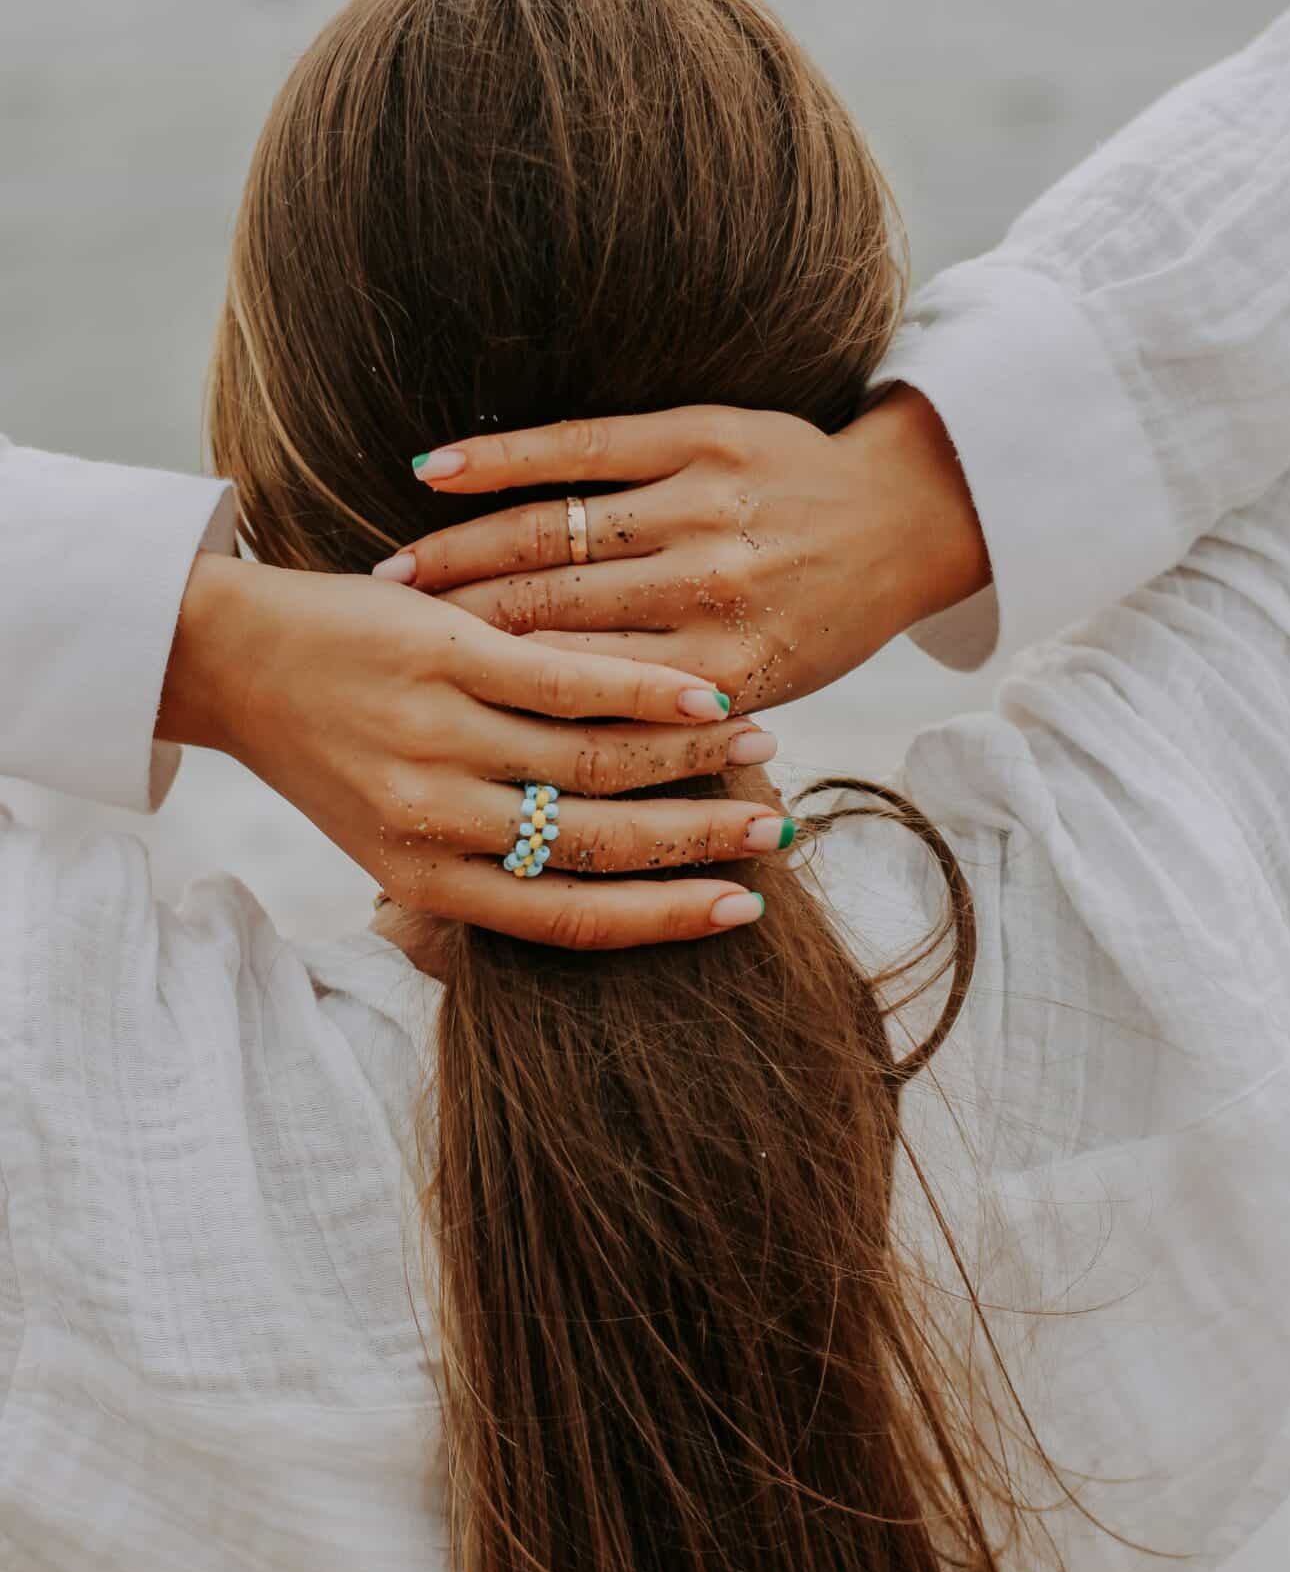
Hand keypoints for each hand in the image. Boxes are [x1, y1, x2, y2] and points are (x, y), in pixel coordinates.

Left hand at [156, 553, 788, 947]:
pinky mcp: (440, 654)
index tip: (747, 908)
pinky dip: (643, 690)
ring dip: (689, 760)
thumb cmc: (326, 753)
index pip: (570, 916)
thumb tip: (591, 902)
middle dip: (701, 841)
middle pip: (597, 841)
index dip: (669, 918)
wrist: (230, 658)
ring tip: (758, 747)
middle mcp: (431, 818)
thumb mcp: (387, 840)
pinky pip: (563, 680)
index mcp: (424, 879)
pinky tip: (703, 694)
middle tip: (777, 829)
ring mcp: (435, 734)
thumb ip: (476, 873)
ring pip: (592, 759)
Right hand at [378, 387, 989, 712]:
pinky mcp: (699, 435)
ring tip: (389, 580)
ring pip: (549, 537)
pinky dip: (502, 458)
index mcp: (725, 674)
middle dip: (455, 637)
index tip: (419, 726)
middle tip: (379, 657)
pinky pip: (580, 445)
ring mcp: (704, 510)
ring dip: (459, 555)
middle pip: (546, 619)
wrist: (902, 520)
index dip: (494, 712)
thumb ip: (665, 735)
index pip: (581, 702)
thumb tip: (557, 802)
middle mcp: (712, 596)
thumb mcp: (756, 696)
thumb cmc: (818, 625)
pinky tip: (435, 470)